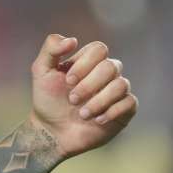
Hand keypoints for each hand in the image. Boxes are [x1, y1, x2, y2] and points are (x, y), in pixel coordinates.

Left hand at [29, 35, 136, 158]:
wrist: (52, 132)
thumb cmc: (47, 100)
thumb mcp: (41, 71)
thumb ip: (51, 48)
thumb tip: (73, 40)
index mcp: (89, 61)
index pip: (99, 49)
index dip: (85, 64)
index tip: (67, 81)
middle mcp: (106, 73)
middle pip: (111, 67)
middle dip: (89, 85)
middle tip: (72, 100)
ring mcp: (116, 91)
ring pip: (121, 85)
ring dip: (99, 101)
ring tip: (82, 114)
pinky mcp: (124, 110)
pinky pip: (130, 102)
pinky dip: (112, 111)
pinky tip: (97, 120)